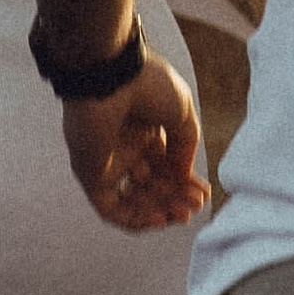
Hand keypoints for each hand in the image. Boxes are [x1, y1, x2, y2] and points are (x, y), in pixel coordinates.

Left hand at [61, 54, 210, 232]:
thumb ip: (185, 148)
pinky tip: (158, 219)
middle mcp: (125, 146)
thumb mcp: (181, 113)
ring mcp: (107, 161)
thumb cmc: (146, 84)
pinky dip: (134, 220)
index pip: (166, 167)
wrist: (110, 74)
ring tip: (181, 213)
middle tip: (195, 206)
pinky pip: (111, 208)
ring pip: (134, 200)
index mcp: (145, 129)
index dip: (185, 183)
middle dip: (176, 198)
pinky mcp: (90, 174)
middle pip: (153, 186)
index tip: (203, 194)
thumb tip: (184, 176)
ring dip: (160, 212)